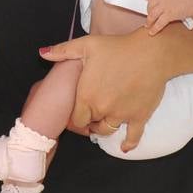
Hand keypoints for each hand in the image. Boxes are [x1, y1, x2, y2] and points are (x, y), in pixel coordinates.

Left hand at [42, 31, 170, 153]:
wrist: (150, 53)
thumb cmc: (117, 47)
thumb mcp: (86, 45)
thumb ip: (62, 51)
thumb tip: (42, 53)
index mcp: (86, 95)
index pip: (75, 118)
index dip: (74, 117)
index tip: (76, 113)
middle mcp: (102, 109)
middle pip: (90, 125)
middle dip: (88, 121)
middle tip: (89, 116)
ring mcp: (121, 115)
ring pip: (107, 131)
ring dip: (102, 128)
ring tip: (101, 124)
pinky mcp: (139, 117)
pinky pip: (133, 137)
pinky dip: (128, 143)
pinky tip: (125, 147)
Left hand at [144, 0, 192, 34]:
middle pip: (149, 4)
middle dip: (149, 10)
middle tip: (150, 13)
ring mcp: (164, 7)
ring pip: (151, 14)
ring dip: (149, 21)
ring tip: (148, 24)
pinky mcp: (168, 15)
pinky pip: (159, 23)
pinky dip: (154, 29)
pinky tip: (151, 32)